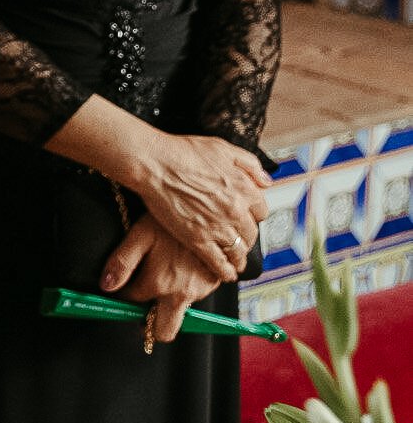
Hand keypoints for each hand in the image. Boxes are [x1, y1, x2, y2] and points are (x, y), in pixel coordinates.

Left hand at [100, 216, 224, 342]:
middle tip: (142, 303)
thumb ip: (122, 262)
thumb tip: (106, 287)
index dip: (123, 294)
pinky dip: (184, 288)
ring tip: (163, 268)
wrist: (210, 210)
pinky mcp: (214, 284)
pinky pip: (194, 297)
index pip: (132, 303)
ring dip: (168, 299)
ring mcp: (200, 291)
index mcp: (159, 283)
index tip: (122, 285)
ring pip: (178, 310)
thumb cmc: (170, 220)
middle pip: (165, 330)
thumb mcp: (140, 234)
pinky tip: (180, 265)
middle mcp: (181, 294)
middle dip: (151, 324)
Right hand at [128, 131, 268, 282]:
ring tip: (236, 262)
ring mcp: (218, 227)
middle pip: (251, 233)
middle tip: (240, 240)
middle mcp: (236, 211)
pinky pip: (218, 262)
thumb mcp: (223, 148)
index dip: (253, 215)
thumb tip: (266, 181)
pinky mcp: (198, 239)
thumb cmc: (183, 151)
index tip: (246, 217)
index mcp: (245, 189)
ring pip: (237, 250)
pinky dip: (224, 270)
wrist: (155, 163)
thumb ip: (249, 164)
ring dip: (239, 258)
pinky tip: (226, 274)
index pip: (260, 211)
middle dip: (247, 238)